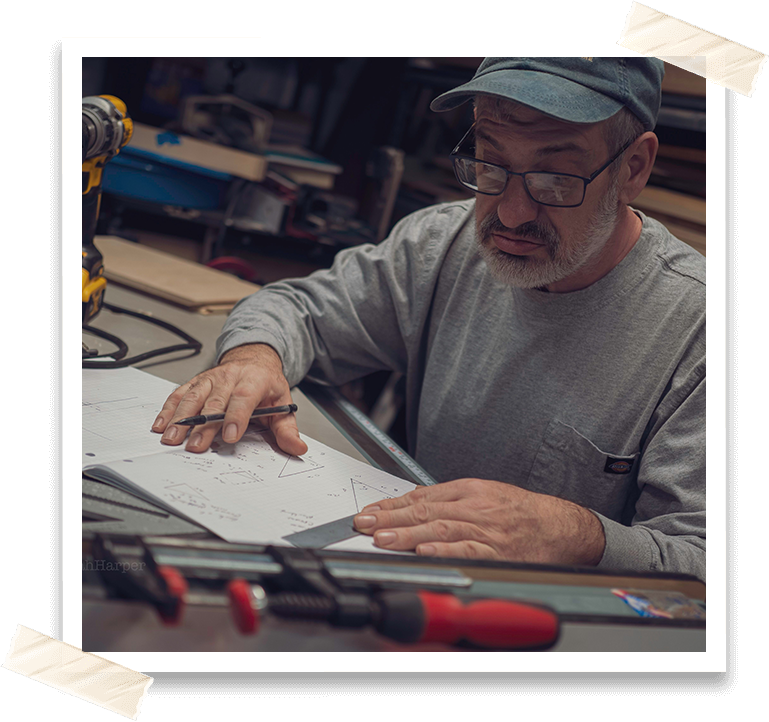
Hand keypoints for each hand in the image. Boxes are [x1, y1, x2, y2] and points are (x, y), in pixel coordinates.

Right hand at [151, 343, 307, 455]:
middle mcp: (230, 376)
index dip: (236, 416)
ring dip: (181, 418)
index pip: (244, 397)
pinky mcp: (196, 382)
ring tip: (172, 437)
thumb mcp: (283, 404)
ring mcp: (211, 378)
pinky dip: (168, 409)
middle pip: (215, 402)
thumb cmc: (266, 385)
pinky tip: (161, 424)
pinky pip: (180, 394)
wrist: (254, 359)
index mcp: (255, 379)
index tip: (230, 436)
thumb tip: (297, 448)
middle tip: (196, 446)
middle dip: (204, 425)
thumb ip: (288, 429)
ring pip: (194, 397)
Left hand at [353, 478, 604, 564]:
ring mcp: (487, 531)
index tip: (368, 512)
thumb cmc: (521, 512)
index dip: (392, 505)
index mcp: (470, 491)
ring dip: (409, 534)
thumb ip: (448, 498)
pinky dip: (446, 551)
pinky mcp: (498, 553)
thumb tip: (412, 502)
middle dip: (391, 518)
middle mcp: (476, 508)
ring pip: (442, 529)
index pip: (423, 497)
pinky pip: (469, 551)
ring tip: (383, 539)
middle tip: (364, 524)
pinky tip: (425, 552)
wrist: (560, 526)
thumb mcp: (484, 494)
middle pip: (427, 511)